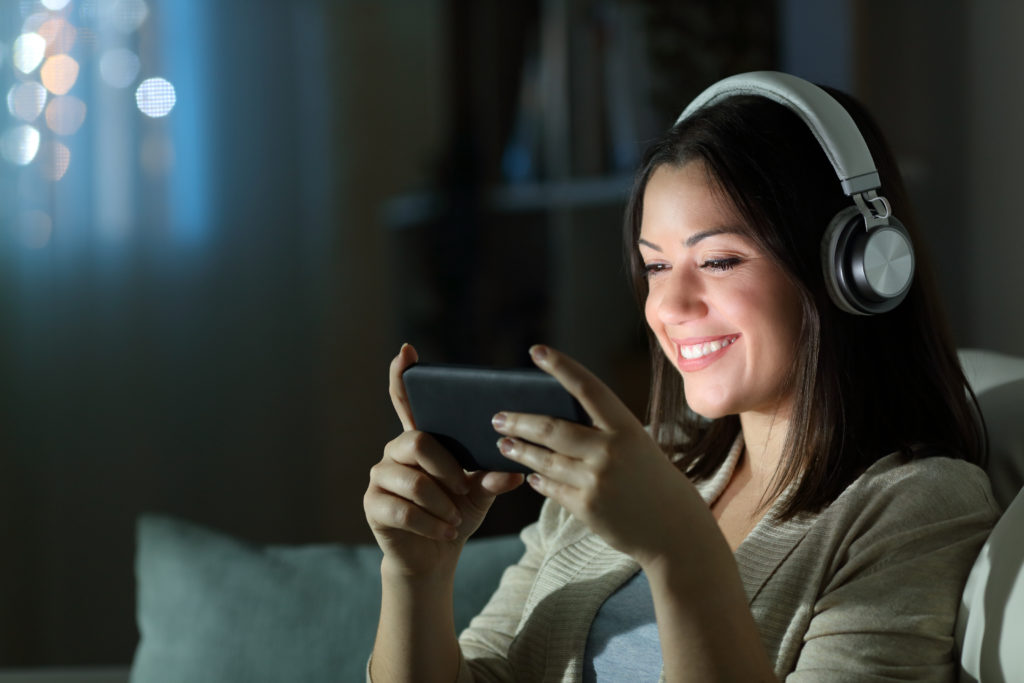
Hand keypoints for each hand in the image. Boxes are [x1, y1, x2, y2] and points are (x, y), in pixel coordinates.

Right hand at [364, 343, 523, 577]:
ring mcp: (380, 477)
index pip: (406, 401)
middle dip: (448, 469)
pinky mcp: (372, 505)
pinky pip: (404, 510)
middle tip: (464, 490)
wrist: (433, 554)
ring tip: (456, 518)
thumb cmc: (455, 514)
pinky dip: (432, 524)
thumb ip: (491, 477)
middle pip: (419, 442)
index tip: (407, 351)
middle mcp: (394, 451)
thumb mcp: (479, 494)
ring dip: (443, 504)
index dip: (403, 376)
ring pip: (415, 481)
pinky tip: (446, 532)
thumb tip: (514, 471)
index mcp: (419, 439)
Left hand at [492, 345, 708, 567]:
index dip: (560, 367)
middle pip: (551, 429)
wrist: (674, 530)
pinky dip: (538, 480)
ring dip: (519, 451)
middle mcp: (609, 450)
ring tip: (504, 444)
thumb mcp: (637, 446)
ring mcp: (596, 480)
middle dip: (519, 422)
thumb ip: (602, 432)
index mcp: (626, 427)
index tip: (536, 351)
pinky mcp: (586, 507)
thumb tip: (553, 420)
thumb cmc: (653, 481)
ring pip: (544, 460)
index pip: (587, 387)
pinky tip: (530, 476)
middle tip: (497, 418)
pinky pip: (551, 488)